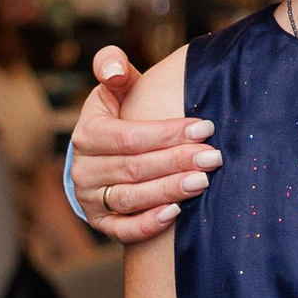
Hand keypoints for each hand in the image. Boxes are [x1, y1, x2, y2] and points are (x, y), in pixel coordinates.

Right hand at [72, 48, 216, 243]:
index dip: (167, 133)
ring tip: (202, 182)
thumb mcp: (116, 88)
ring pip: (130, 198)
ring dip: (168, 190)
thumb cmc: (120, 113)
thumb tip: (113, 68)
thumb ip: (113, 68)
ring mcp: (91, 198)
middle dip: (177, 161)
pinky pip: (122, 229)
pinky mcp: (101, 222)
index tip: (204, 128)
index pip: (129, 136)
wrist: (104, 155)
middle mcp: (83, 169)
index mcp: (88, 133)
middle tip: (213, 157)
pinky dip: (147, 224)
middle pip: (134, 167)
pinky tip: (176, 213)